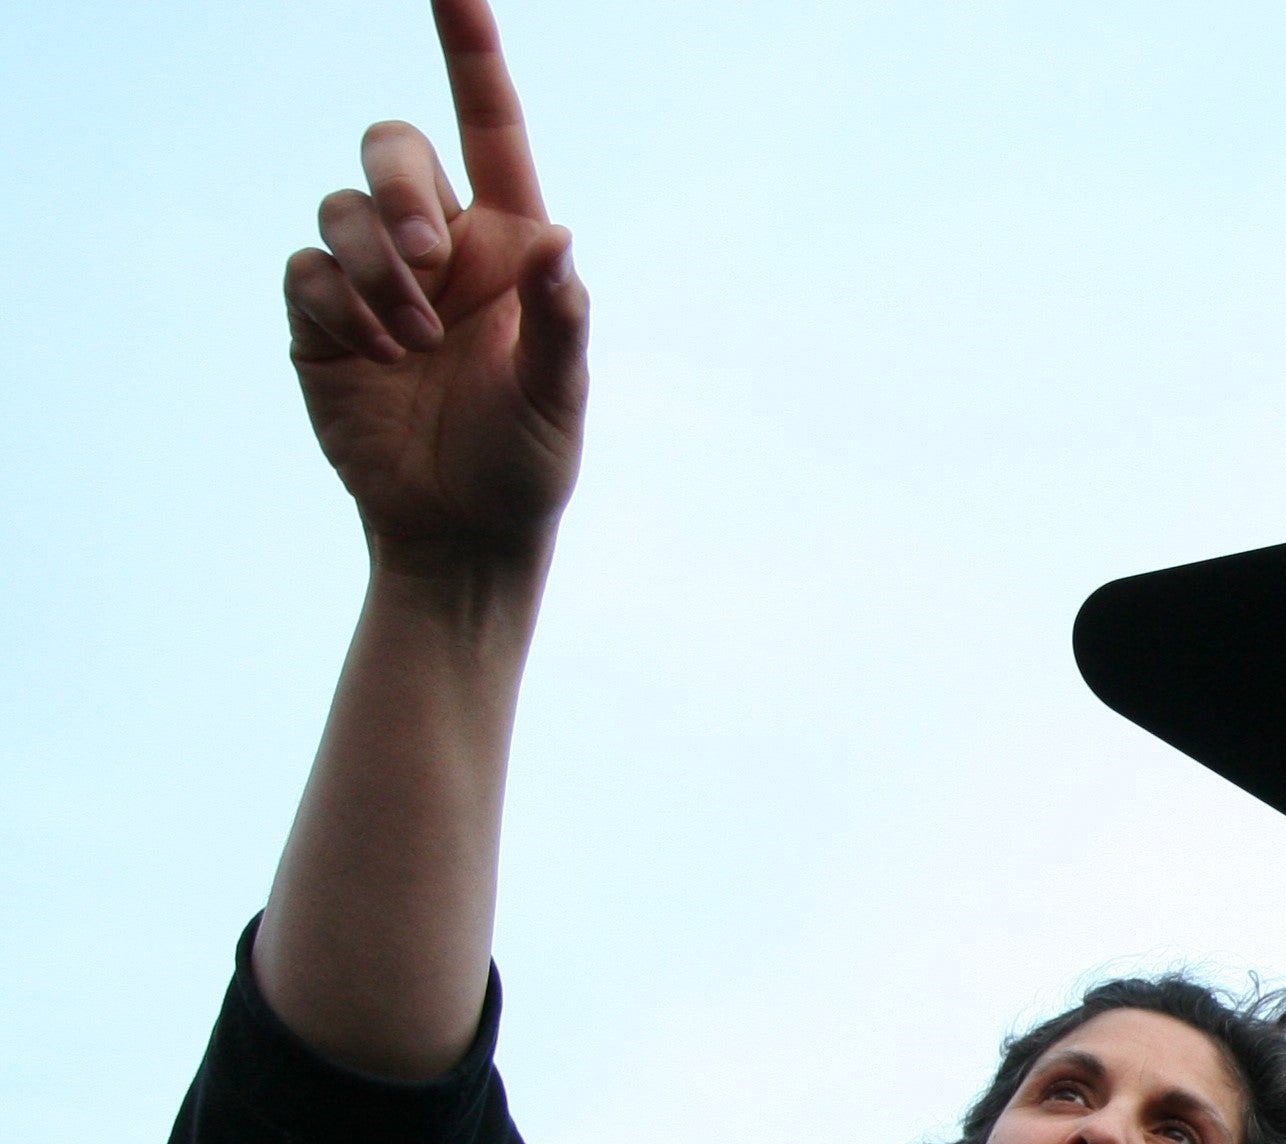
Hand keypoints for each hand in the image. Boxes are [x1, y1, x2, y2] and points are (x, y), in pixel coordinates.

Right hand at [285, 0, 586, 565]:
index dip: (470, 50)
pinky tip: (370, 358)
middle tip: (429, 259)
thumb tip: (558, 242)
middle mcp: (441, 244)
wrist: (459, 530)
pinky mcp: (321, 317)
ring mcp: (375, 277)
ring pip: (339, 207)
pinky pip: (304, 270)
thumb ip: (560, 320)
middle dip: (399, 188)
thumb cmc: (526, 462)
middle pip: (392, 145)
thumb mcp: (558, 400)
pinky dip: (335, 306)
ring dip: (372, 267)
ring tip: (408, 341)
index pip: (488, 126)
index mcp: (510, 242)